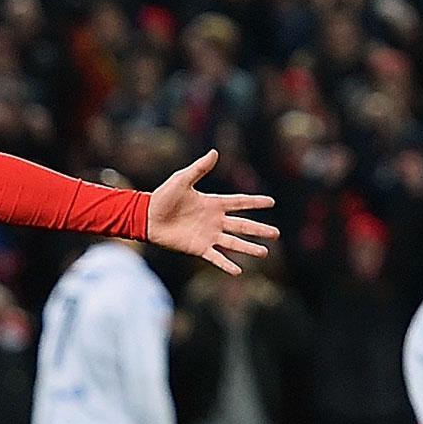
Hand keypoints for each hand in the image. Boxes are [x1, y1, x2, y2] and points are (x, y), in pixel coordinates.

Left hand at [146, 150, 278, 273]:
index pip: (239, 202)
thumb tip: (214, 152)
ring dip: (249, 248)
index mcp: (213, 203)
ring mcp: (207, 235)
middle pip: (242, 225)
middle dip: (259, 230)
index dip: (255, 202)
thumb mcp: (182, 180)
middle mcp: (214, 221)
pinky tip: (239, 271)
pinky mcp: (198, 248)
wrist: (146, 217)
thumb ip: (199, 168)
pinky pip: (215, 257)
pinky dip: (226, 264)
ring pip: (234, 243)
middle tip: (276, 234)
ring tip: (264, 253)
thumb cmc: (163, 197)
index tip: (272, 202)